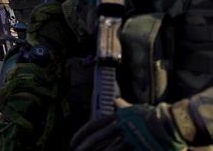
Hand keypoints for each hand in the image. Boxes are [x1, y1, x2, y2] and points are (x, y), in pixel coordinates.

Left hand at [70, 100, 187, 150]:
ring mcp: (129, 137)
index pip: (94, 125)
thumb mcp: (136, 108)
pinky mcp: (138, 145)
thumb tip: (115, 101)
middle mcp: (120, 126)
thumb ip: (123, 107)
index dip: (81, 134)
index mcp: (117, 116)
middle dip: (85, 147)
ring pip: (108, 148)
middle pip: (97, 138)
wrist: (174, 122)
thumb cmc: (155, 115)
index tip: (73, 142)